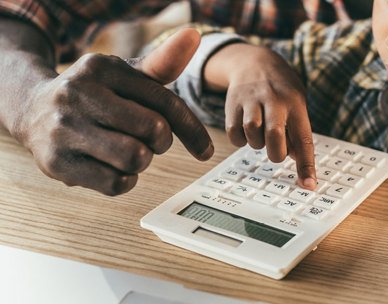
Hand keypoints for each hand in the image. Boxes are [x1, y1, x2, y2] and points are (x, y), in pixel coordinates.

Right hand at [19, 29, 212, 194]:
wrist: (33, 110)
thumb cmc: (94, 93)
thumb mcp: (124, 75)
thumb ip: (162, 63)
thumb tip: (194, 35)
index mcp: (102, 68)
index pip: (165, 102)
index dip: (192, 130)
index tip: (205, 150)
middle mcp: (79, 94)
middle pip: (155, 131)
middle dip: (160, 142)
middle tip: (146, 140)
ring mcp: (64, 129)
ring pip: (137, 158)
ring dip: (142, 160)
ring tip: (126, 150)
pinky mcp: (58, 163)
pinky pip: (116, 183)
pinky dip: (125, 180)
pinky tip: (111, 166)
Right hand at [204, 44, 316, 188]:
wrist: (253, 61)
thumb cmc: (280, 89)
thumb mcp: (297, 104)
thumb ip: (297, 131)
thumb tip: (297, 160)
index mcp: (296, 103)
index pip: (304, 138)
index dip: (306, 165)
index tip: (309, 185)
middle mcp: (274, 99)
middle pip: (274, 135)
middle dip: (275, 153)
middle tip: (276, 152)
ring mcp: (251, 100)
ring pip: (252, 134)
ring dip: (256, 144)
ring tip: (260, 135)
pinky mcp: (232, 103)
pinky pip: (234, 133)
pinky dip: (240, 140)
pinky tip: (245, 131)